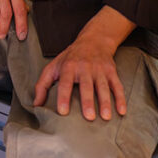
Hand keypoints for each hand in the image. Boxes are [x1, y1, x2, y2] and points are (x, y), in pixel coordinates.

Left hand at [33, 6, 134, 120]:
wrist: (94, 40)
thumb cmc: (70, 57)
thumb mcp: (53, 66)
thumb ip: (42, 85)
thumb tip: (36, 105)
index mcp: (69, 67)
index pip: (65, 83)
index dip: (63, 97)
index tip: (63, 112)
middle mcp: (84, 67)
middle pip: (86, 85)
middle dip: (88, 101)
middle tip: (89, 117)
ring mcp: (99, 69)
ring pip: (103, 87)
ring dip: (106, 102)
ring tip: (106, 117)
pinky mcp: (111, 71)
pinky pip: (117, 85)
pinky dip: (121, 98)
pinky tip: (122, 111)